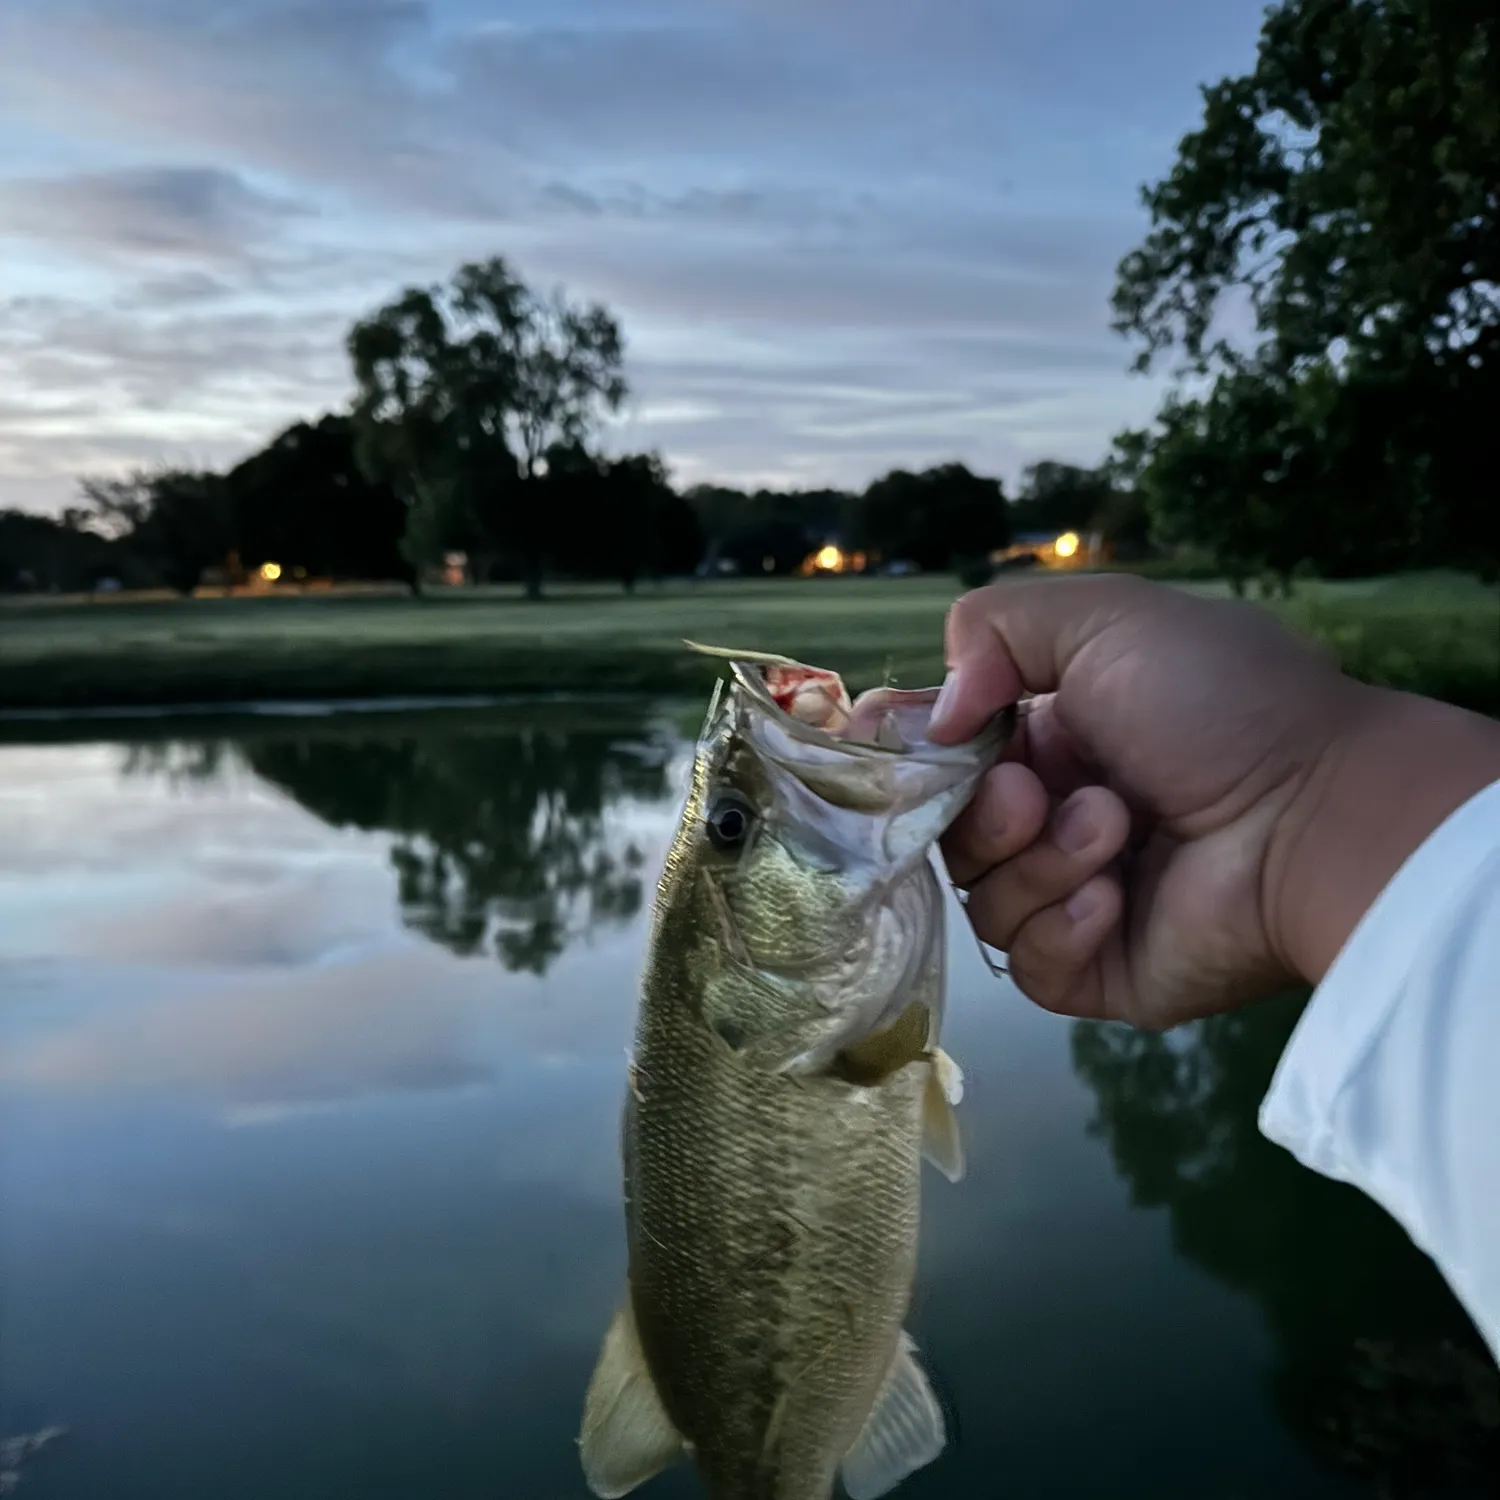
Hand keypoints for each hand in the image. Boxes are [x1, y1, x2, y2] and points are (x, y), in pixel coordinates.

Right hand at [928, 574, 1499, 1028]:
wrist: (1319, 813)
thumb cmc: (1219, 705)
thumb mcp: (1107, 619)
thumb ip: (993, 628)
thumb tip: (937, 718)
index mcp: (1060, 737)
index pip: (951, 756)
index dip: (925, 755)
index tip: (924, 747)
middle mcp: (1061, 815)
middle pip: (953, 832)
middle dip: (984, 811)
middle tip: (1036, 795)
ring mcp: (1080, 897)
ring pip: (984, 898)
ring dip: (1037, 861)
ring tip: (1114, 830)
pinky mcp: (1101, 971)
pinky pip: (1029, 965)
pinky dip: (1059, 928)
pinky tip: (1114, 898)